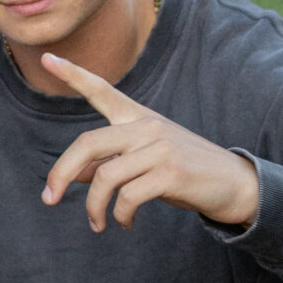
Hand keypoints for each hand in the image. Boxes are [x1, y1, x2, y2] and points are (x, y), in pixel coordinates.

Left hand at [39, 53, 260, 230]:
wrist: (236, 185)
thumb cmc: (185, 174)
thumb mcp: (144, 164)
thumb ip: (109, 165)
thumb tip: (73, 177)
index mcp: (139, 118)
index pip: (102, 91)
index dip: (73, 75)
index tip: (47, 59)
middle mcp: (147, 126)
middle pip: (87, 143)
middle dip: (60, 173)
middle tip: (48, 199)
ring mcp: (161, 147)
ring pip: (105, 177)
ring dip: (94, 207)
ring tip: (97, 224)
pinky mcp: (172, 171)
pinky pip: (128, 197)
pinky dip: (120, 216)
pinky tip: (125, 223)